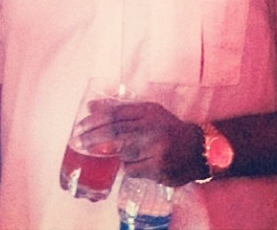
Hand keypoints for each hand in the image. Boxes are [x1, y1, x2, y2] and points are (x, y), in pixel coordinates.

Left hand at [76, 101, 205, 185]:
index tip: (80, 125)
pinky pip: (131, 169)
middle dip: (92, 137)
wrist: (198, 150)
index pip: (115, 114)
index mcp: (148, 112)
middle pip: (115, 133)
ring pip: (122, 153)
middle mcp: (152, 130)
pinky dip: (127, 166)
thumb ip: (119, 108)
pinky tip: (135, 161)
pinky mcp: (158, 170)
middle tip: (78, 140)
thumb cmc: (166, 128)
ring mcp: (156, 151)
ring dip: (114, 153)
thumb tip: (90, 106)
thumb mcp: (146, 112)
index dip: (94, 119)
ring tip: (114, 151)